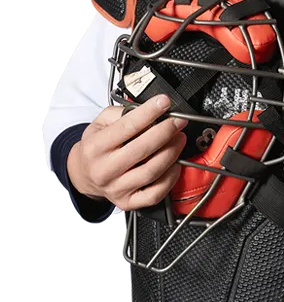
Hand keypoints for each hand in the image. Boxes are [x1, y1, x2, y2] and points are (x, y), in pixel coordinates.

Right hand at [67, 94, 187, 211]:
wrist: (83, 174)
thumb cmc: (96, 146)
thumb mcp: (99, 122)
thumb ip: (122, 113)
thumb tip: (148, 110)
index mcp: (95, 147)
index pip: (127, 127)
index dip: (149, 112)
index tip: (164, 102)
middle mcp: (104, 170)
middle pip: (142, 149)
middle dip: (166, 131)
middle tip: (178, 121)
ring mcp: (116, 188)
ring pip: (151, 171)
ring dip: (172, 152)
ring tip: (179, 138)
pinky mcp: (127, 202)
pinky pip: (155, 194)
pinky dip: (170, 178)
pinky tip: (175, 164)